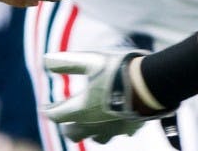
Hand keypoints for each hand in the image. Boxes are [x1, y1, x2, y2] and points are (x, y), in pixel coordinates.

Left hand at [43, 50, 167, 143]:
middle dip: (66, 126)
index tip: (45, 106)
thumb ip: (67, 62)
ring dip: (88, 131)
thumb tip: (45, 60)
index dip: (49, 110)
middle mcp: (95, 125)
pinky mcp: (129, 128)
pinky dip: (111, 128)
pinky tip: (114, 120)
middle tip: (64, 118)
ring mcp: (113, 129)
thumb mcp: (90, 61)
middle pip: (74, 134)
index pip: (58, 115)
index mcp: (82, 109)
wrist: (152, 84)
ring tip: (88, 122)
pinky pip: (117, 133)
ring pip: (95, 138)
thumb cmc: (119, 70)